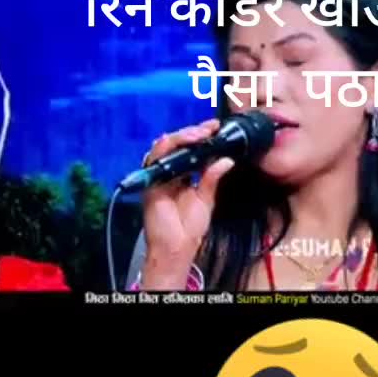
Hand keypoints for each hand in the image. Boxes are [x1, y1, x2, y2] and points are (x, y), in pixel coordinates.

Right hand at [140, 119, 233, 288]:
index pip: (190, 150)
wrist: (177, 248)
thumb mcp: (206, 198)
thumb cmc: (189, 228)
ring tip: (201, 134)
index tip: (217, 129)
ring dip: (183, 136)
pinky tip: (186, 143)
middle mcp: (168, 172)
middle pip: (177, 144)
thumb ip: (212, 177)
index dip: (202, 137)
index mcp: (182, 174)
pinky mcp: (151, 181)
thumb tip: (226, 159)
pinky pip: (156, 158)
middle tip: (211, 128)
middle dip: (194, 132)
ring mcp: (158, 176)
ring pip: (165, 145)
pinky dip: (170, 146)